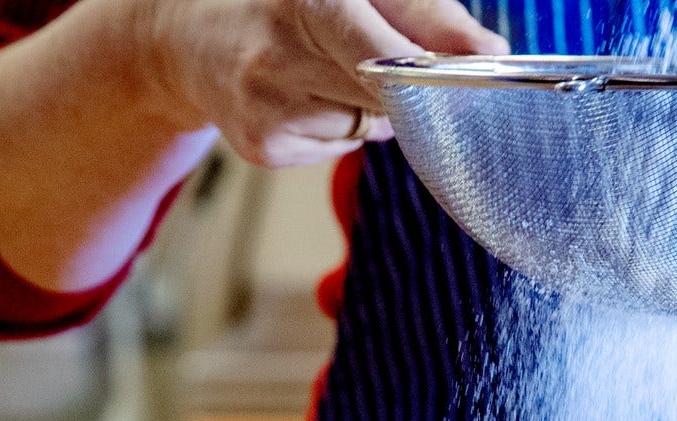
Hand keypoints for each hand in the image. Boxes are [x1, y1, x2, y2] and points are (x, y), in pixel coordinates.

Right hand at [138, 0, 507, 166]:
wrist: (185, 37)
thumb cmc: (281, 6)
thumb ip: (426, 16)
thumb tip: (491, 54)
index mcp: (305, 1)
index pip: (387, 53)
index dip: (437, 69)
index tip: (477, 74)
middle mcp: (278, 52)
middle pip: (389, 95)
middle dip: (410, 86)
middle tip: (405, 70)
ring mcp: (266, 106)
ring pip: (370, 126)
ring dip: (372, 106)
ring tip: (326, 72)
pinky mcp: (263, 148)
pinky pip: (339, 147)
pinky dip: (339, 127)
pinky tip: (303, 98)